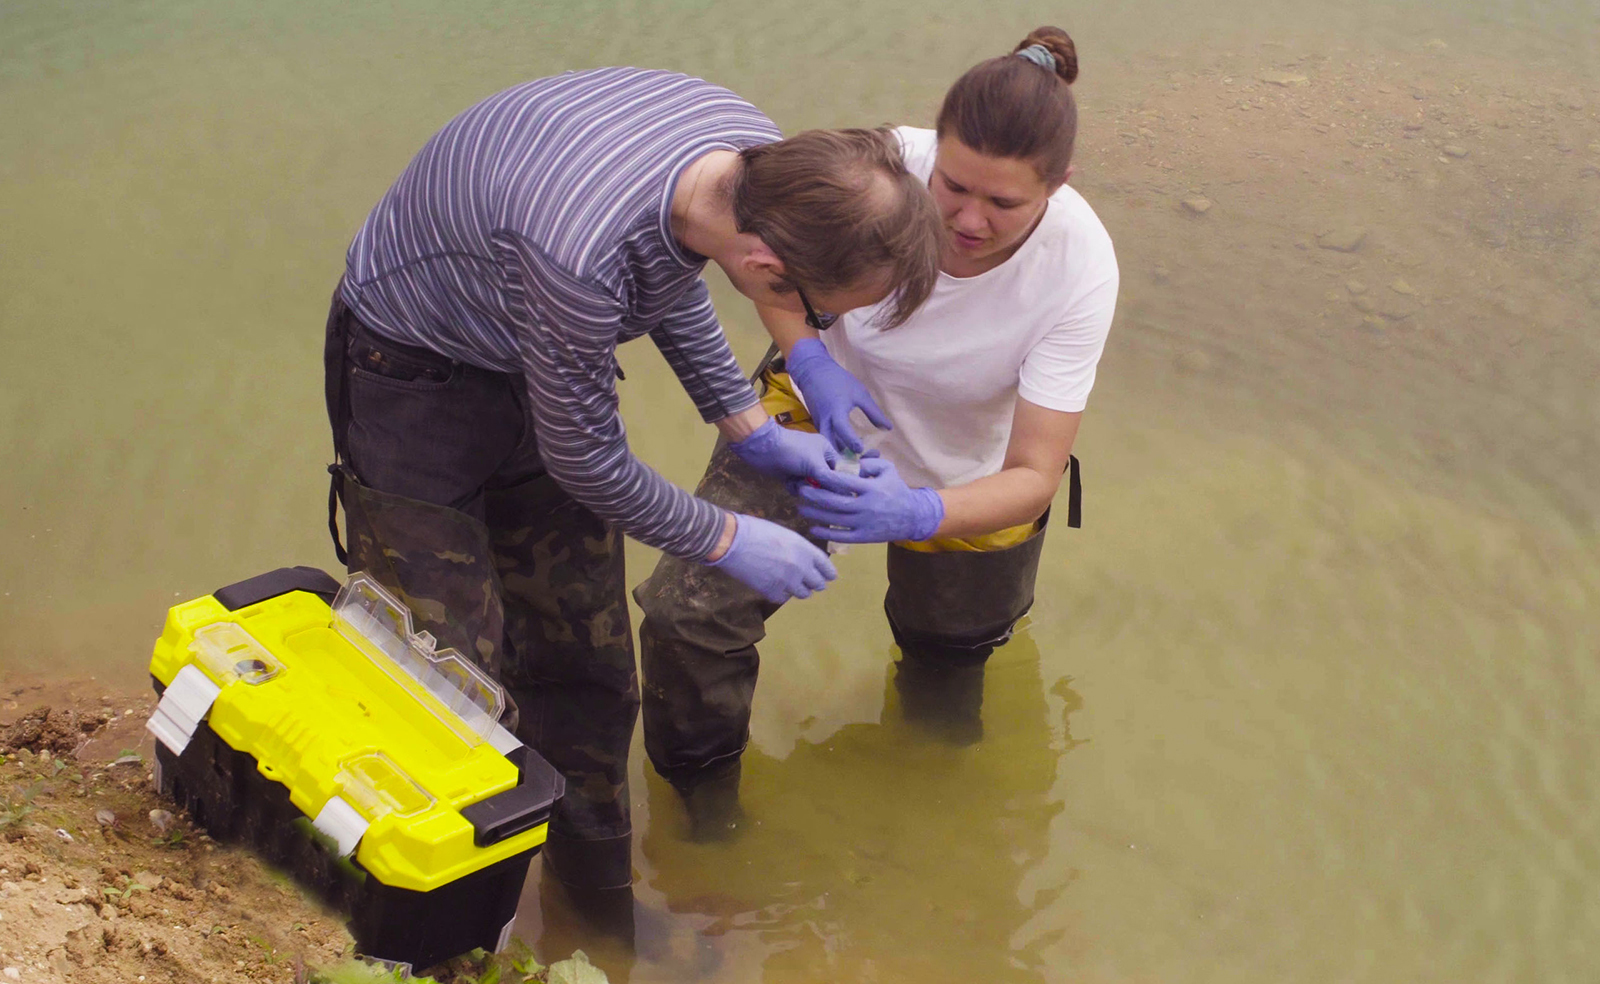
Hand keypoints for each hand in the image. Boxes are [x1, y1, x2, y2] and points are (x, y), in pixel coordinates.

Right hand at [707, 513, 837, 603]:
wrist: (732, 541)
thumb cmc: (755, 530)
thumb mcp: (784, 534)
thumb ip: (798, 548)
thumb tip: (805, 559)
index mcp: (805, 549)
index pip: (826, 567)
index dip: (829, 573)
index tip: (829, 577)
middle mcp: (800, 567)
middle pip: (818, 584)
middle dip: (814, 583)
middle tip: (810, 583)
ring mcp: (787, 581)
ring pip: (803, 594)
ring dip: (799, 589)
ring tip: (791, 584)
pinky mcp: (772, 591)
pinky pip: (783, 598)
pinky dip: (781, 594)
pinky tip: (775, 586)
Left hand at [728, 418, 853, 492]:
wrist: (762, 448)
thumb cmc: (792, 451)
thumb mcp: (815, 464)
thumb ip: (831, 480)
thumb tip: (846, 494)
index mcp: (827, 450)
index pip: (841, 471)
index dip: (840, 483)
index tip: (838, 494)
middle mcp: (817, 459)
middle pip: (826, 481)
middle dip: (819, 487)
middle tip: (811, 487)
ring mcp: (803, 468)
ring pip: (812, 487)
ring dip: (805, 489)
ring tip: (798, 484)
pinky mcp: (791, 476)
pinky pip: (800, 488)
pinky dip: (794, 488)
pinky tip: (789, 483)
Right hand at [784, 338, 891, 453]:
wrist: (813, 372)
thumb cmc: (839, 381)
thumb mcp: (860, 393)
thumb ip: (873, 412)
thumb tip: (888, 428)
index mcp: (835, 411)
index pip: (842, 430)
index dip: (852, 442)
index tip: (862, 450)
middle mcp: (824, 421)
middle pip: (832, 446)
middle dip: (846, 457)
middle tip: (863, 463)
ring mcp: (819, 425)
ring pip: (828, 446)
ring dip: (842, 455)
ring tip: (860, 460)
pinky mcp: (818, 426)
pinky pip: (826, 441)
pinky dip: (837, 448)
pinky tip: (850, 453)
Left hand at [797, 455, 944, 543]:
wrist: (912, 517)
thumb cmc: (897, 490)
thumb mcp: (888, 470)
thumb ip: (869, 463)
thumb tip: (848, 463)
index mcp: (871, 488)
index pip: (844, 482)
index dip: (825, 478)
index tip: (812, 473)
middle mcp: (866, 506)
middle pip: (834, 502)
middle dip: (815, 496)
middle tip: (800, 490)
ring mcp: (865, 523)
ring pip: (834, 519)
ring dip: (815, 514)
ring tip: (801, 508)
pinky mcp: (864, 537)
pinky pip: (841, 536)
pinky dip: (826, 533)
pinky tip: (812, 528)